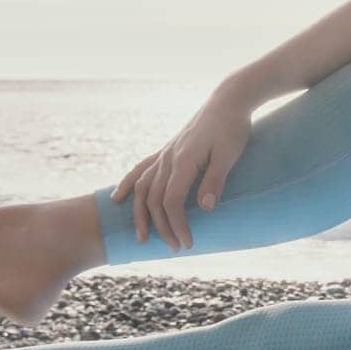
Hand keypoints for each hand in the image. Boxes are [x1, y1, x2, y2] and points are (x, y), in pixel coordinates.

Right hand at [109, 86, 253, 250]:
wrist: (228, 101)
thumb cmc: (232, 128)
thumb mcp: (229, 155)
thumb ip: (214, 180)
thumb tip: (205, 208)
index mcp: (183, 161)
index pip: (171, 201)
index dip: (177, 225)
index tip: (187, 243)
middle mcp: (168, 158)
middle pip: (154, 199)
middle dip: (161, 227)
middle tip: (174, 248)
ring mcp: (164, 153)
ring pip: (142, 187)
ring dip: (140, 213)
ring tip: (141, 236)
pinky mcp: (166, 150)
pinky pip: (140, 169)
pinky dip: (127, 184)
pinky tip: (118, 198)